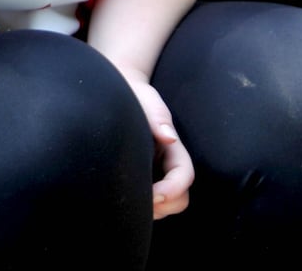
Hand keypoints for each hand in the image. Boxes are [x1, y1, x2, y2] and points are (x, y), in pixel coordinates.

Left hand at [114, 65, 193, 219]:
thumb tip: (169, 137)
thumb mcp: (147, 101)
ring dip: (153, 210)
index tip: (154, 195)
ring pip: (165, 204)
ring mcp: (155, 173)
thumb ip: (158, 118)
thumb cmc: (133, 94)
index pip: (184, 175)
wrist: (117, 90)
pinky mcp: (141, 178)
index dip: (173, 189)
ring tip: (127, 203)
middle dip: (164, 206)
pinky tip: (120, 200)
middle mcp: (167, 164)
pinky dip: (140, 207)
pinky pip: (148, 202)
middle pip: (179, 197)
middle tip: (138, 206)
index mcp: (172, 148)